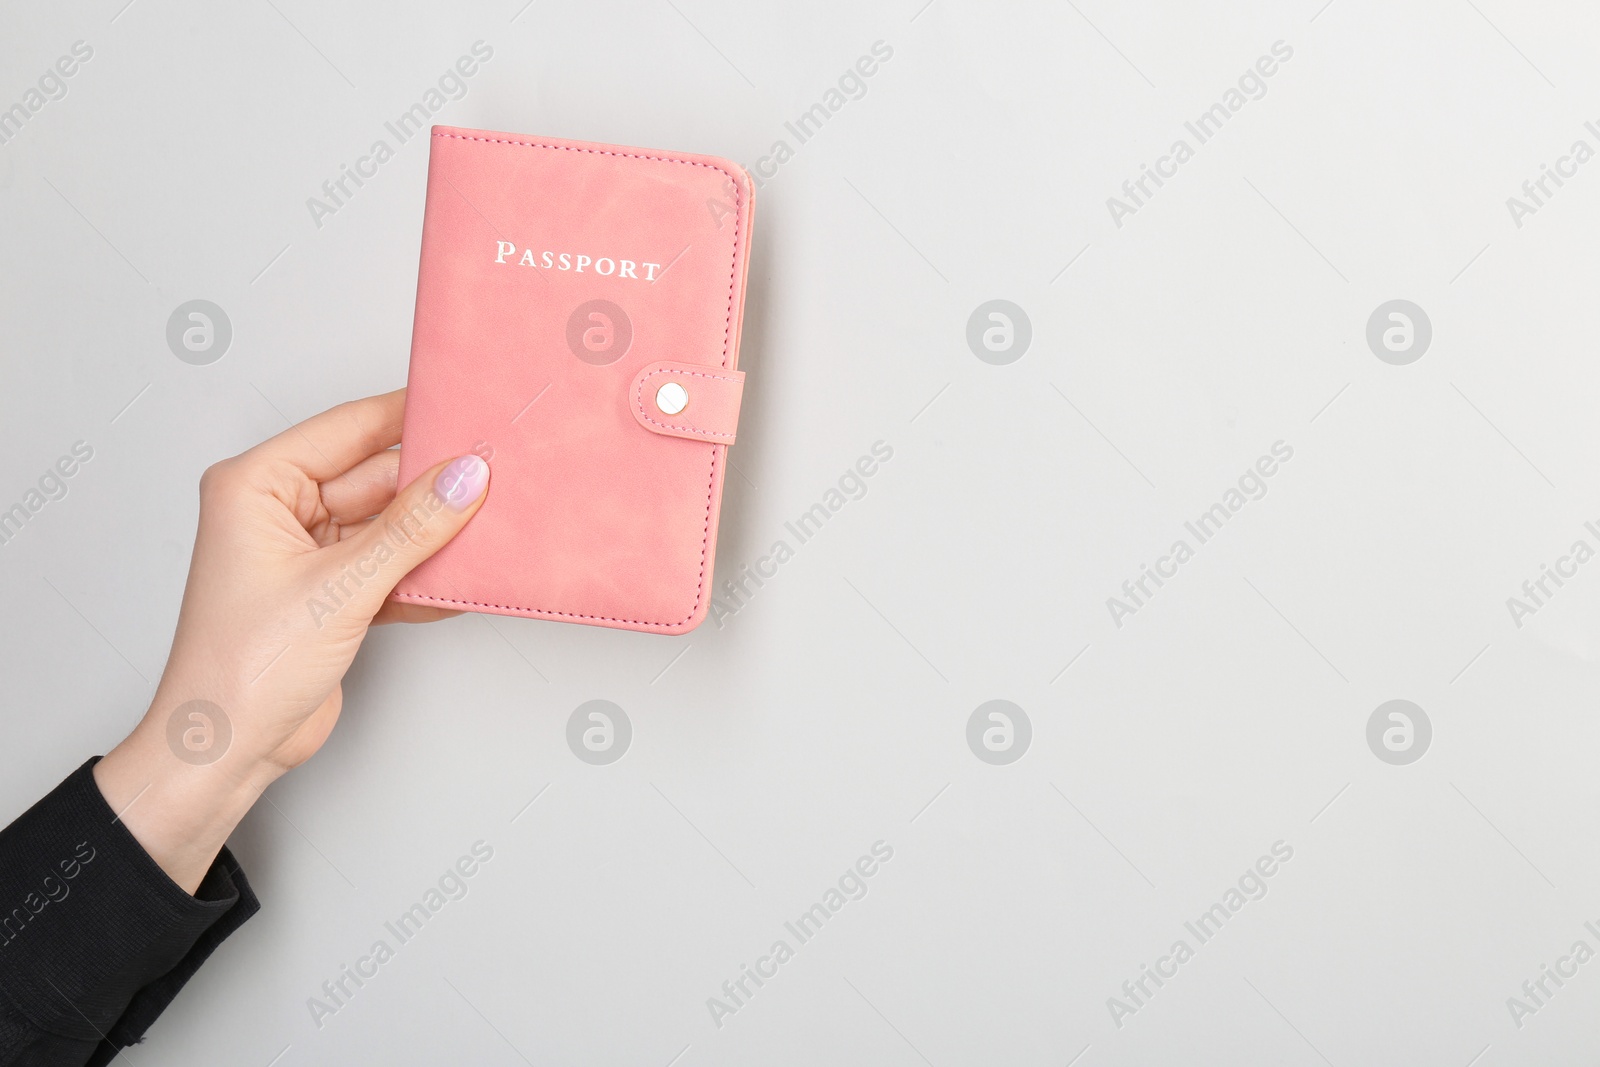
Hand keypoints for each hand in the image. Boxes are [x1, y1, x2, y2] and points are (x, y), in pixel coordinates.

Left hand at [94, 390, 488, 891]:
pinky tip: (462, 577)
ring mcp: (308, 552)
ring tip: (490, 526)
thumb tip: (463, 479)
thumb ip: (410, 530)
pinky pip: (391, 563)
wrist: (227, 752)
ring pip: (390, 522)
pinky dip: (424, 573)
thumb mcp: (340, 588)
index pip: (348, 429)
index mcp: (257, 485)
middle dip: (433, 483)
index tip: (467, 409)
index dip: (409, 417)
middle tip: (495, 475)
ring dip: (434, 533)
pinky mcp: (333, 591)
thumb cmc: (241, 672)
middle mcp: (279, 511)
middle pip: (376, 476)